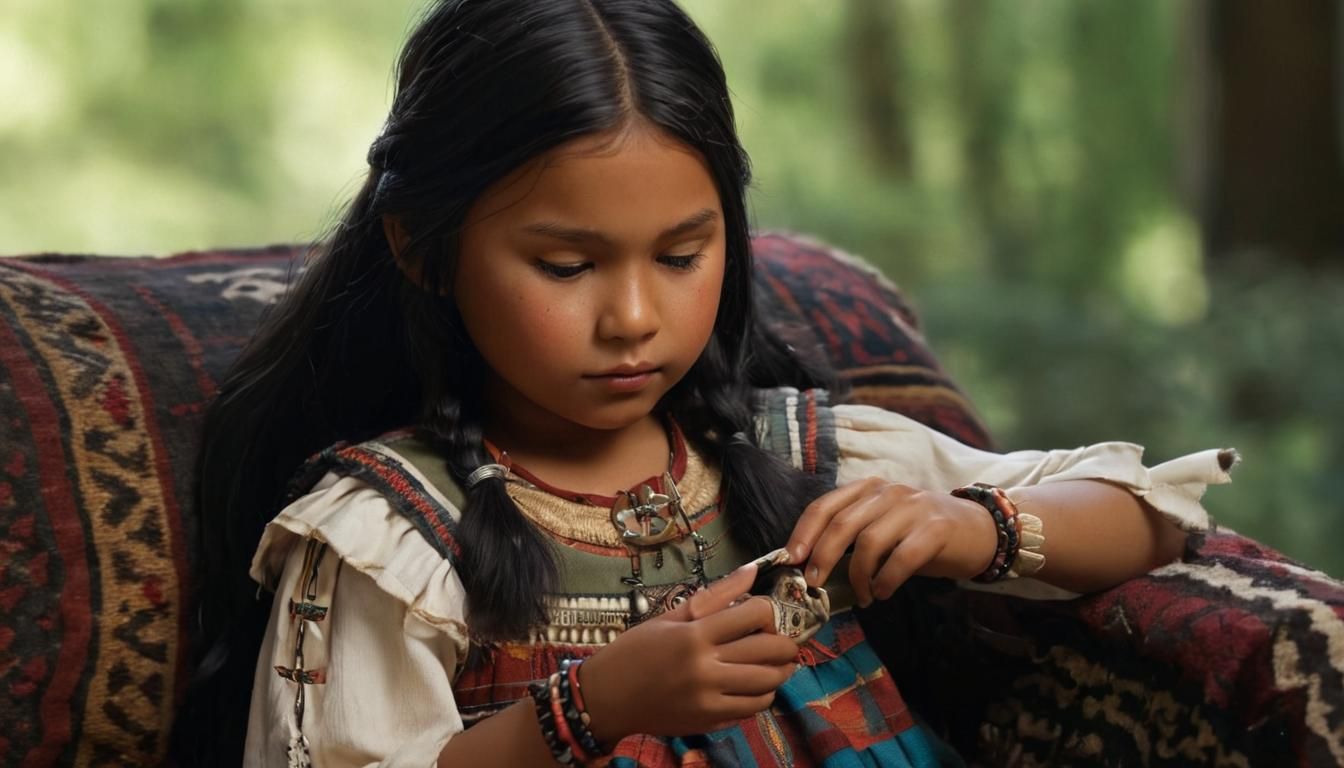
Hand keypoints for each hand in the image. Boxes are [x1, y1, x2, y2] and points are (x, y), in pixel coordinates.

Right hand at [578, 563, 798, 741]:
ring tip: (776, 664)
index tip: (763, 616)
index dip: (768, 612)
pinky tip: (754, 686)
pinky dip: (762, 696)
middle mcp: (704, 666)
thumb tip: (752, 571)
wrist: (607, 696)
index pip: (755, 615)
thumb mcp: (671, 616)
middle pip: (770, 650)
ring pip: (768, 683)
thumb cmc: (636, 650)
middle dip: (786, 643)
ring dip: (780, 672)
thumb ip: (717, 595)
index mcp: (694, 634)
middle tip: (783, 641)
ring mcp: (708, 697)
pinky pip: (752, 709)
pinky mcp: (709, 720)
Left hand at [785, 478, 997, 606]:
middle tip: (815, 583)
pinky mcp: (936, 528)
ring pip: (870, 542)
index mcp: (869, 489)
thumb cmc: (921, 534)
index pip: (825, 505)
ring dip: (859, 576)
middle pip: (842, 523)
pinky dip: (887, 580)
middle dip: (822, 556)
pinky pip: (902, 557)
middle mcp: (888, 493)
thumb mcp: (884, 527)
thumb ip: (854, 537)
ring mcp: (913, 508)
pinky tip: (884, 592)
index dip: (803, 533)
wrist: (979, 530)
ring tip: (863, 596)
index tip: (791, 559)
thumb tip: (813, 566)